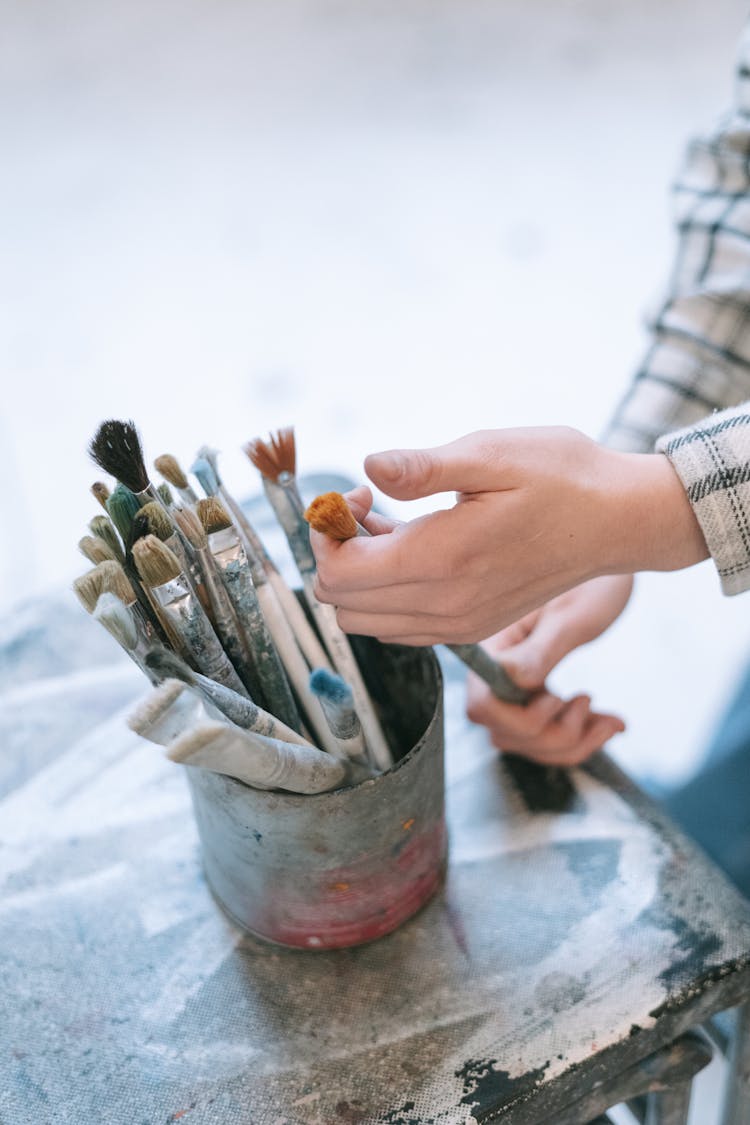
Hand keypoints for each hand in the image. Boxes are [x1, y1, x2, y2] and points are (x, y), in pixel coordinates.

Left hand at [311, 427, 706, 644]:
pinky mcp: (470, 628)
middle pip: (342, 604)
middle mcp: (445, 607)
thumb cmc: (560, 477)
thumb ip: (423, 467)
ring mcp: (458, 625)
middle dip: (338, 552)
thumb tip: (368, 467)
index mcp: (443, 561)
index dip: (328, 531)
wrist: (618, 521)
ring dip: (361, 575)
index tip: (358, 493)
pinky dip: (388, 593)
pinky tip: (415, 548)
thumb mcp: (492, 454)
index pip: (338, 574)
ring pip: (366, 621)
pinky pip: (399, 627)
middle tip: (369, 506)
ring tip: (392, 525)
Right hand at [465, 575, 631, 764]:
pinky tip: (611, 722)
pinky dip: (581, 740)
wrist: (609, 560)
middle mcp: (497, 671)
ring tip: (605, 716)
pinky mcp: (538, 698)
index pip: (481, 706)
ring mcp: (516, 688)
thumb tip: (513, 680)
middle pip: (503, 734)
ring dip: (569, 744)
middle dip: (552, 736)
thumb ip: (542, 649)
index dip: (519, 719)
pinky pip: (548, 739)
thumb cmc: (594, 581)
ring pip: (526, 744)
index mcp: (495, 646)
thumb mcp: (573, 614)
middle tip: (586, 699)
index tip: (557, 697)